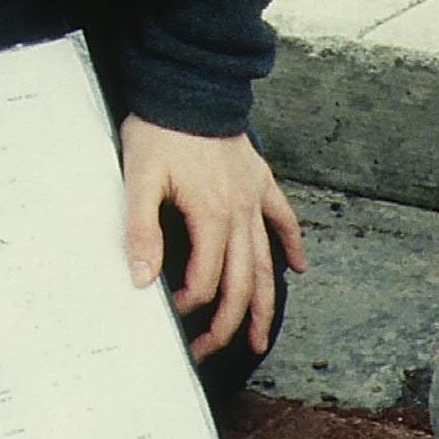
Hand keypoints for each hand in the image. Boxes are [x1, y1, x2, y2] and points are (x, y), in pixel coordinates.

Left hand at [119, 117, 307, 360]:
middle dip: (229, 323)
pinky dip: (292, 244)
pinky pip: (284, 219)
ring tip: (260, 338)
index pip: (208, 278)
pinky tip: (298, 267)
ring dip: (264, 304)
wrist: (191, 87)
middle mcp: (241, 213)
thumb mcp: (139, 180)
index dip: (191, 302)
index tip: (170, 311)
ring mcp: (255, 198)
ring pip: (267, 261)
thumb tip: (142, 278)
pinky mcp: (260, 182)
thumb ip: (141, 231)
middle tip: (210, 350)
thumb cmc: (161, 132)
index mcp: (212, 215)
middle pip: (243, 281)